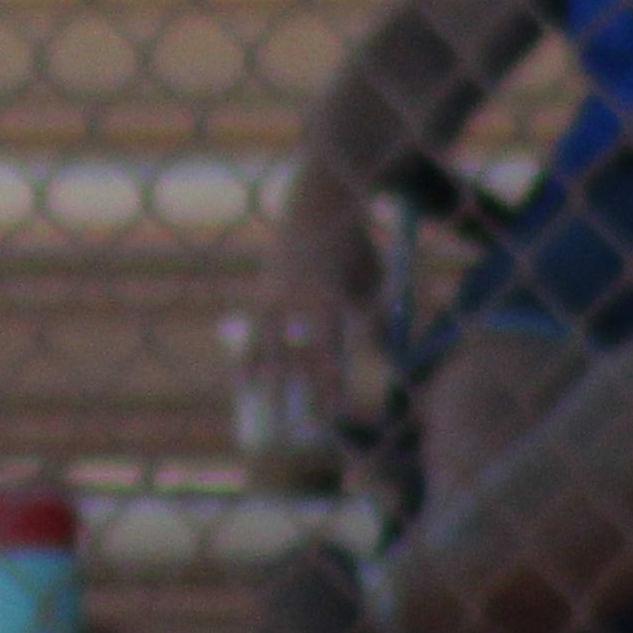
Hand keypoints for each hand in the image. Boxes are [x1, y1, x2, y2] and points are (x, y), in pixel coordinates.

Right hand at [240, 220, 384, 457]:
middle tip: (302, 427)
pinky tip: (243, 384)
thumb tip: (389, 362)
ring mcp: (274, 293)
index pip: (329, 350)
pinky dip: (249, 358)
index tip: (336, 413)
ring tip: (264, 411)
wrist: (316, 205)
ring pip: (267, 344)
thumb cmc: (353, 247)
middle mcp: (296, 298)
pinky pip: (254, 332)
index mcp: (327, 294)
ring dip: (267, 379)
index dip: (332, 382)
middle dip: (299, 390)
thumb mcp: (373, 281)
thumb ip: (374, 321)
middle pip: (296, 352)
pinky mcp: (262, 291)